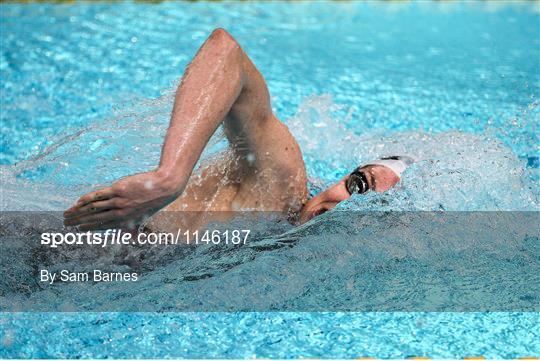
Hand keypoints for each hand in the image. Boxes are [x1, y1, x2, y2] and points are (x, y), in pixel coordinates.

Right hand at [63, 170, 183, 230]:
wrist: (164, 186)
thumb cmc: (154, 201)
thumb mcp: (144, 218)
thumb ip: (136, 229)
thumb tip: (135, 241)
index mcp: (125, 222)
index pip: (102, 226)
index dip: (88, 228)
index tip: (77, 229)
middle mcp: (120, 214)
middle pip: (94, 218)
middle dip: (78, 222)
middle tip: (65, 223)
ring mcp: (119, 202)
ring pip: (93, 208)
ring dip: (78, 211)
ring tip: (67, 213)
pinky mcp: (118, 189)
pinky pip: (98, 196)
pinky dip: (87, 199)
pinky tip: (78, 201)